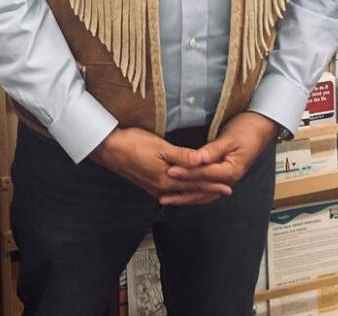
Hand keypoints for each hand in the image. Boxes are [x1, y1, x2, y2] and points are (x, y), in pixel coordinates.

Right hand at [90, 127, 225, 205]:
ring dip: (197, 193)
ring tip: (209, 193)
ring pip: (182, 194)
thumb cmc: (133, 144)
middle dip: (208, 191)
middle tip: (225, 191)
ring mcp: (154, 188)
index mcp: (168, 179)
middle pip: (191, 192)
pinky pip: (172, 192)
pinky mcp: (148, 184)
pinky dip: (184, 192)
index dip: (213, 184)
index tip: (228, 185)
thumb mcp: (160, 147)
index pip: (196, 184)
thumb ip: (182, 156)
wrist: (109, 149)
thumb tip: (203, 161)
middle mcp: (163, 188)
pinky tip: (184, 190)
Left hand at [163, 111, 277, 201]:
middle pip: (202, 190)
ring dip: (185, 197)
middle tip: (162, 195)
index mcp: (231, 171)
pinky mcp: (222, 175)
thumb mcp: (229, 138)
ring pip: (203, 193)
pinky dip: (193, 192)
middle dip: (181, 193)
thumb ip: (212, 150)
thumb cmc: (247, 129)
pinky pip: (206, 187)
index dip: (186, 173)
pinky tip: (182, 193)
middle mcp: (228, 179)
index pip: (204, 174)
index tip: (170, 172)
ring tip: (167, 200)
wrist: (261, 127)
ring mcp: (226, 179)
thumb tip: (197, 159)